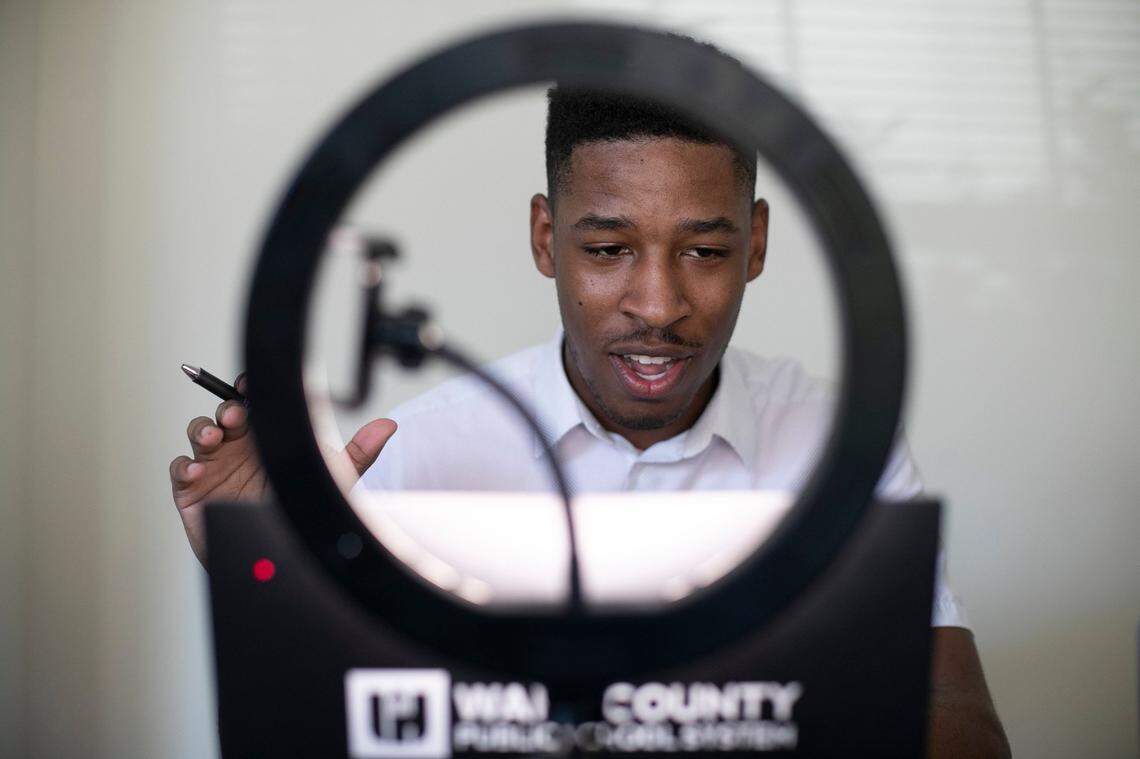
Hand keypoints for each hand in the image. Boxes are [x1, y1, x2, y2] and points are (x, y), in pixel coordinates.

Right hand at [169, 372, 396, 565]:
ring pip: (199, 433)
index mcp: (268, 435)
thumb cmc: (301, 509)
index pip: (256, 402)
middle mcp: (239, 445)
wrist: (281, 553)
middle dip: (228, 408)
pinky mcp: (193, 489)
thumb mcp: (334, 480)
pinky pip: (181, 470)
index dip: (250, 389)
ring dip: (203, 429)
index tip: (252, 385)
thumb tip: (389, 425)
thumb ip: (359, 453)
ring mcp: (215, 465)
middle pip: (225, 412)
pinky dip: (186, 465)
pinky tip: (199, 469)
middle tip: (238, 414)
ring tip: (214, 435)